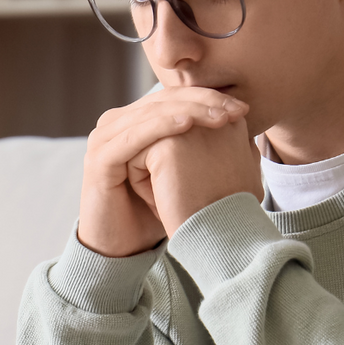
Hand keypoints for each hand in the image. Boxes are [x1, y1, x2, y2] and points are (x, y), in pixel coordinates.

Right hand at [78, 87, 247, 256]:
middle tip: (237, 110)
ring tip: (220, 116)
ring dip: (188, 111)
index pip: (174, 97)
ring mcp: (104, 139)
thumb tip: (242, 122)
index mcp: (134, 121)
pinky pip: (133, 137)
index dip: (208, 97)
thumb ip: (200, 143)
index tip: (245, 108)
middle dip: (203, 102)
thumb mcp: (181, 172)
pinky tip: (188, 125)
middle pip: (163, 100)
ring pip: (150, 114)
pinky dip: (161, 127)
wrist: (123, 247)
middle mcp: (115, 124)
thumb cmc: (154, 211)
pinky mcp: (99, 159)